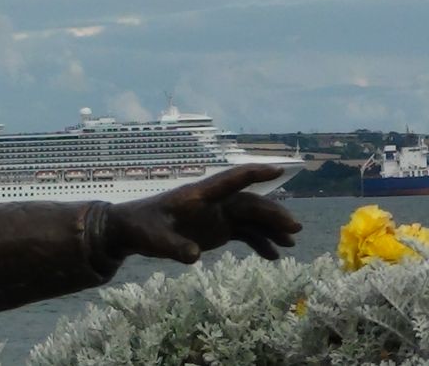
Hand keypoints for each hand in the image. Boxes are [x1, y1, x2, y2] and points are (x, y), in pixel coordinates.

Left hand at [104, 164, 300, 262]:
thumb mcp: (154, 239)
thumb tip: (193, 257)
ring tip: (292, 244)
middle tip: (295, 228)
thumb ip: (174, 247)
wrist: (133, 231)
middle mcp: (212, 202)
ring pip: (251, 217)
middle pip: (248, 203)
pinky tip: (274, 257)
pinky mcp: (217, 229)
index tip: (278, 170)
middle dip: (272, 213)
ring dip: (271, 228)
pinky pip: (245, 233)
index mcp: (198, 195)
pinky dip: (260, 242)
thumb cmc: (141, 228)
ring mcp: (216, 215)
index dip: (254, 174)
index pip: (230, 180)